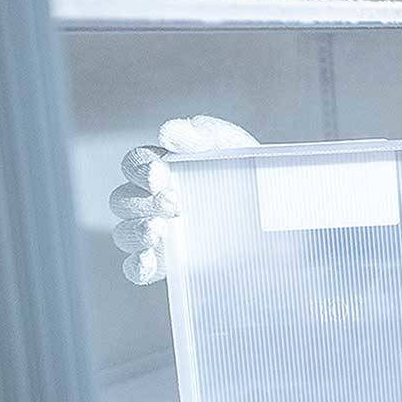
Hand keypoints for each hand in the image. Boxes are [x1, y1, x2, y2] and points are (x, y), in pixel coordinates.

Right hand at [108, 116, 257, 283]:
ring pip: (124, 233)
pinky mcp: (168, 264)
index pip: (134, 164)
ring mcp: (157, 233)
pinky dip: (136, 266)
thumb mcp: (231, 145)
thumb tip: (167, 133)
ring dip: (135, 231)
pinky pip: (137, 268)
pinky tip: (148, 260)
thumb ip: (201, 134)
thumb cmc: (247, 171)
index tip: (159, 175)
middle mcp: (150, 201)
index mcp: (160, 168)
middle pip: (123, 200)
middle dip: (143, 202)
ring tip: (159, 229)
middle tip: (174, 204)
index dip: (139, 169)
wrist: (278, 215)